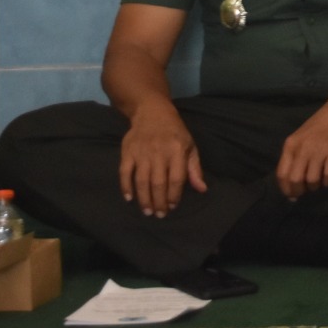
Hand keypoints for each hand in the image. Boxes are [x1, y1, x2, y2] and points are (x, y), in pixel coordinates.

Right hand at [119, 103, 205, 217]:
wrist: (152, 112)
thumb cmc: (175, 132)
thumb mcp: (190, 146)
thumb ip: (194, 169)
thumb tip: (202, 189)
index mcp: (177, 150)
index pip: (176, 178)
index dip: (174, 195)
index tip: (173, 207)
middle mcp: (159, 152)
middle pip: (158, 182)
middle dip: (159, 202)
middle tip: (159, 215)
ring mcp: (142, 152)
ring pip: (141, 180)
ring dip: (144, 198)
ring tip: (147, 211)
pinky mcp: (127, 152)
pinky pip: (125, 172)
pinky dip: (125, 186)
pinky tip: (129, 198)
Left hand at [275, 101, 327, 199]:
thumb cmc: (319, 124)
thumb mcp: (300, 136)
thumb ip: (294, 155)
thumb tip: (292, 180)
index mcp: (291, 145)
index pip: (282, 174)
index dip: (285, 188)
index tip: (291, 195)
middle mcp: (303, 149)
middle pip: (296, 180)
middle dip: (299, 191)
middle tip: (305, 192)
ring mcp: (319, 150)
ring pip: (312, 180)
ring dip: (315, 187)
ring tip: (318, 184)